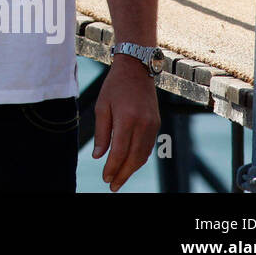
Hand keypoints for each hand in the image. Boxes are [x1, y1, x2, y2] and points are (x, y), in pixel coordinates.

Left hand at [92, 55, 160, 190]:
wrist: (137, 68)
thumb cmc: (115, 86)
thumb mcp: (101, 106)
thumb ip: (101, 132)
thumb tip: (98, 156)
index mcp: (127, 118)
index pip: (120, 151)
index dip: (112, 167)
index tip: (105, 178)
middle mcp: (143, 124)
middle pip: (134, 158)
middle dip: (123, 174)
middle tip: (113, 186)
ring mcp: (153, 125)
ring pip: (143, 155)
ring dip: (132, 169)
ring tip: (120, 178)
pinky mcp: (157, 124)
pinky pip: (148, 147)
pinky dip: (139, 158)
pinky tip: (129, 163)